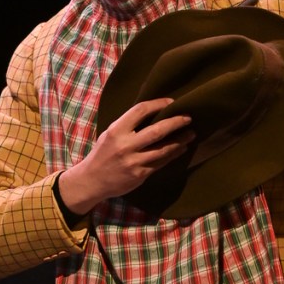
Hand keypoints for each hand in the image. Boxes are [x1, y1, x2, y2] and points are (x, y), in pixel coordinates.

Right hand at [58, 97, 193, 214]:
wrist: (92, 180)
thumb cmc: (103, 153)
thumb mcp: (110, 134)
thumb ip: (128, 125)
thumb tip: (154, 113)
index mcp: (116, 130)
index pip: (140, 110)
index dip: (158, 104)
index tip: (171, 102)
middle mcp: (125, 145)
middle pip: (157, 131)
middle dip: (176, 123)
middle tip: (188, 118)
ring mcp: (134, 161)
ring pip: (163, 149)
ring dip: (180, 141)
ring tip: (190, 134)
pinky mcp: (140, 175)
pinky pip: (161, 163)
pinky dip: (173, 155)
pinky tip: (181, 149)